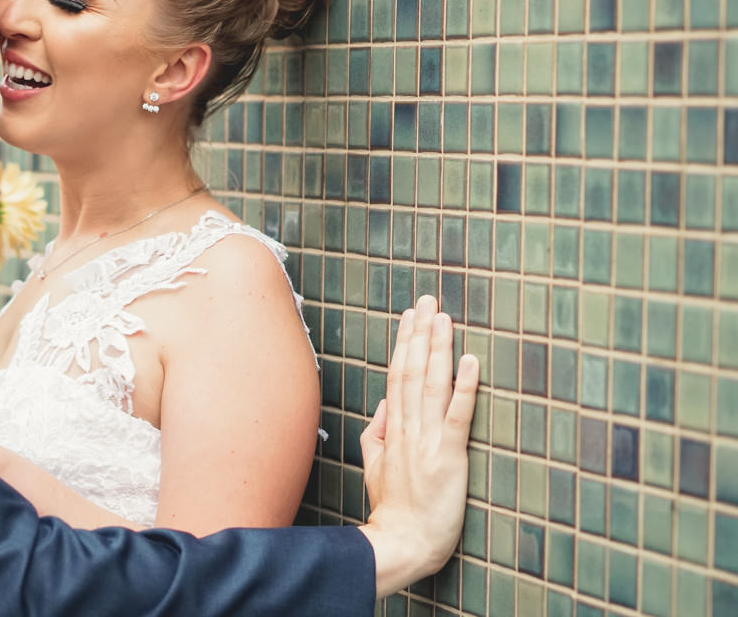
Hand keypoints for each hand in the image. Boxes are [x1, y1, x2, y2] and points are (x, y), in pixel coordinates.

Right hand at [357, 295, 478, 598]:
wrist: (403, 541)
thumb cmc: (392, 508)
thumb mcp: (373, 465)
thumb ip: (377, 432)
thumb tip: (384, 404)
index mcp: (392, 428)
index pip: (397, 376)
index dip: (404, 343)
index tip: (409, 316)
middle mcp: (408, 428)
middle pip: (412, 371)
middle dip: (420, 333)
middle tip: (427, 300)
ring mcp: (428, 440)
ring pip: (432, 385)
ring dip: (438, 349)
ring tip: (443, 318)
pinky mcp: (449, 456)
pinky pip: (457, 415)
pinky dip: (464, 386)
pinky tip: (470, 361)